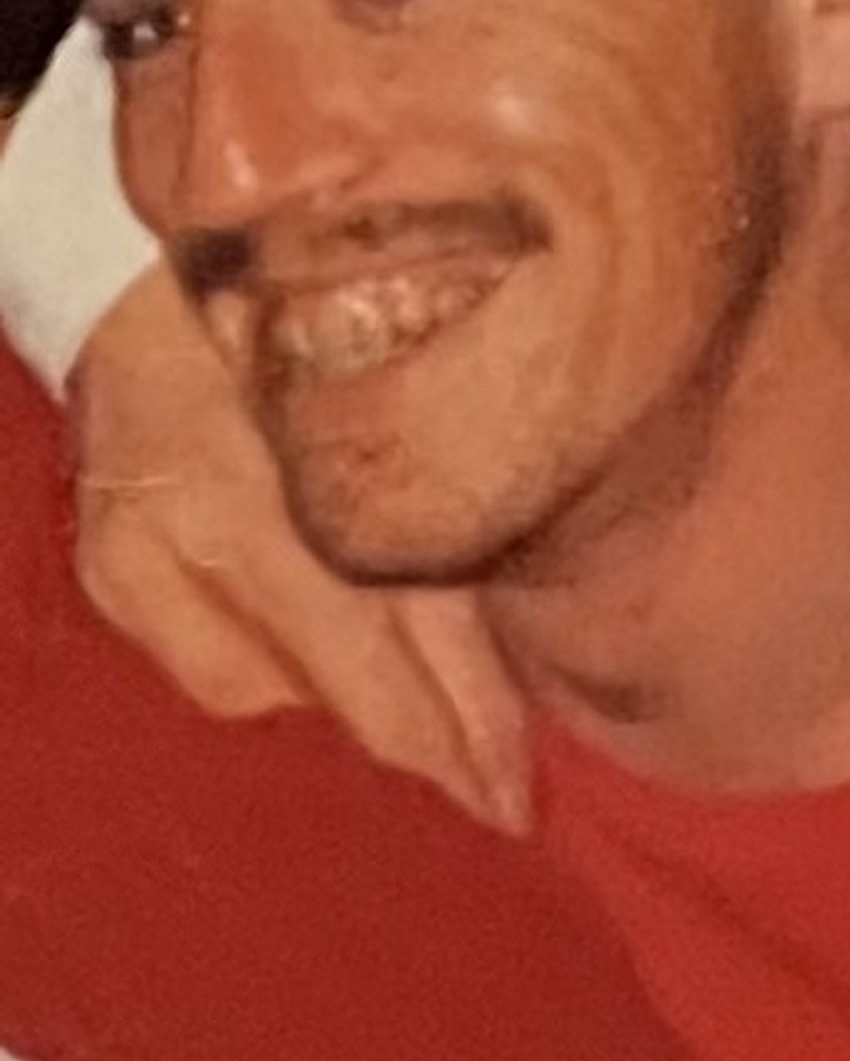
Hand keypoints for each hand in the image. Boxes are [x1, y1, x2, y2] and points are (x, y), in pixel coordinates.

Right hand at [68, 266, 532, 833]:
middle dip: (431, 739)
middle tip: (496, 791)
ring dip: (354, 696)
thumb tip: (525, 605)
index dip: (467, 717)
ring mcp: (147, 557)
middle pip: (346, 671)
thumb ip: (447, 489)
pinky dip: (275, 671)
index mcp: (301, 471)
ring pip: (273, 689)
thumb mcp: (394, 374)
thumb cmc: (299, 303)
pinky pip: (216, 668)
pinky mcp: (113, 571)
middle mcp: (213, 523)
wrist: (137, 268)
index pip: (405, 626)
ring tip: (418, 696)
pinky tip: (316, 649)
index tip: (515, 792)